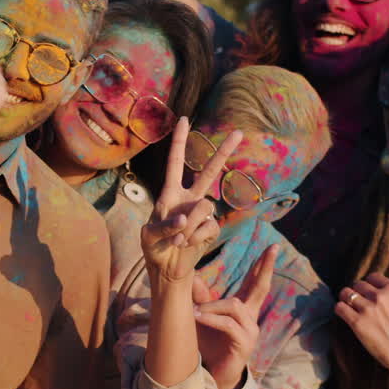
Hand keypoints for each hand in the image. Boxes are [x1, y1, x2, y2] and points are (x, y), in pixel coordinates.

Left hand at [140, 117, 241, 283]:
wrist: (167, 270)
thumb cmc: (153, 249)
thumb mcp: (148, 237)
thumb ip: (163, 226)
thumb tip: (184, 221)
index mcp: (170, 194)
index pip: (175, 162)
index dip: (179, 141)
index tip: (184, 119)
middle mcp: (188, 199)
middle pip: (208, 172)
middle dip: (223, 152)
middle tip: (240, 132)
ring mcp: (201, 214)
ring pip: (205, 206)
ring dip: (189, 224)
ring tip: (177, 239)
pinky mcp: (211, 229)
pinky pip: (209, 226)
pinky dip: (196, 237)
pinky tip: (186, 244)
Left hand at [192, 244, 276, 388]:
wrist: (211, 375)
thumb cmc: (208, 346)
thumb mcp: (202, 317)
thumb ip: (200, 297)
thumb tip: (192, 274)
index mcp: (243, 310)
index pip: (255, 283)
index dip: (262, 266)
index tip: (271, 248)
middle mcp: (250, 318)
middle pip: (261, 288)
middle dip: (266, 267)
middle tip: (274, 248)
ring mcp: (250, 330)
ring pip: (234, 305)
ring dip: (212, 305)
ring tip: (195, 311)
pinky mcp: (244, 344)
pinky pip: (228, 324)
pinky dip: (212, 318)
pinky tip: (198, 316)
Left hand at [334, 274, 388, 385]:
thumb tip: (378, 286)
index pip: (372, 277)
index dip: (369, 285)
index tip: (368, 294)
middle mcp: (380, 296)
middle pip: (358, 284)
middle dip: (357, 293)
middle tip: (358, 304)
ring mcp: (368, 309)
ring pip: (346, 293)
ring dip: (345, 299)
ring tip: (349, 307)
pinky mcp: (357, 322)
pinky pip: (339, 307)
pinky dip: (340, 310)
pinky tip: (344, 315)